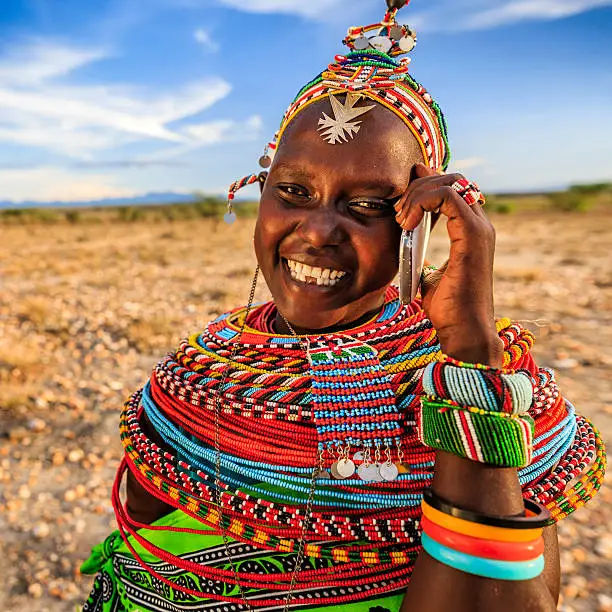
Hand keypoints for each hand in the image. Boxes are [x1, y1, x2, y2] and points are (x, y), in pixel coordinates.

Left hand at [394, 163, 501, 364]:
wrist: (462, 331)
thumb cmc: (447, 308)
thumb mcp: (427, 273)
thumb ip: (421, 252)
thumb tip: (408, 241)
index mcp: (471, 231)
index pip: (452, 189)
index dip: (424, 186)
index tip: (400, 205)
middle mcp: (480, 225)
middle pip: (452, 179)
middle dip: (419, 186)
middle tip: (398, 211)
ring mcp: (480, 228)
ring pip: (450, 183)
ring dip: (418, 194)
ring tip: (401, 218)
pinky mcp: (473, 235)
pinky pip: (448, 197)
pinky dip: (423, 202)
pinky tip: (408, 223)